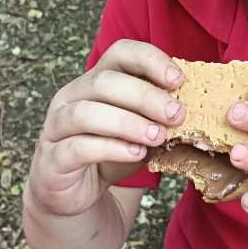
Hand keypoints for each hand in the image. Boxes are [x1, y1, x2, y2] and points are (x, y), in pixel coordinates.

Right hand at [26, 41, 185, 218]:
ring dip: (128, 123)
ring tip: (158, 136)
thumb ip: (160, 118)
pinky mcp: (52, 159)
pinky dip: (111, 148)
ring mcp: (56, 126)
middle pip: (104, 82)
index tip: (178, 79)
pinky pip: (78, 147)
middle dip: (145, 96)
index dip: (149, 60)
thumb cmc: (111, 154)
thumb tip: (195, 108)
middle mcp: (72, 96)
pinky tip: (136, 154)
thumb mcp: (140, 132)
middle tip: (176, 114)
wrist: (76, 194)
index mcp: (96, 80)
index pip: (119, 53)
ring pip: (87, 113)